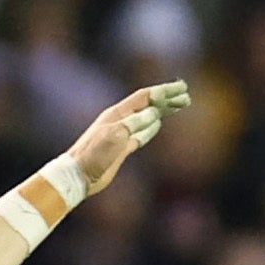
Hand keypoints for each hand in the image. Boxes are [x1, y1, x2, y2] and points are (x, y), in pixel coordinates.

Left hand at [69, 80, 194, 194]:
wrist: (78, 175)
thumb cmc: (93, 155)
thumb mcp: (115, 136)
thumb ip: (134, 123)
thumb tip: (154, 113)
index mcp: (117, 114)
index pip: (144, 97)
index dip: (164, 92)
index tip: (181, 89)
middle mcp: (120, 120)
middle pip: (148, 105)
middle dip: (167, 100)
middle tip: (186, 97)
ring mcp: (121, 134)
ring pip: (147, 119)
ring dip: (163, 112)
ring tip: (178, 106)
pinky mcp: (122, 148)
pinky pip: (141, 134)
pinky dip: (152, 128)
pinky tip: (159, 123)